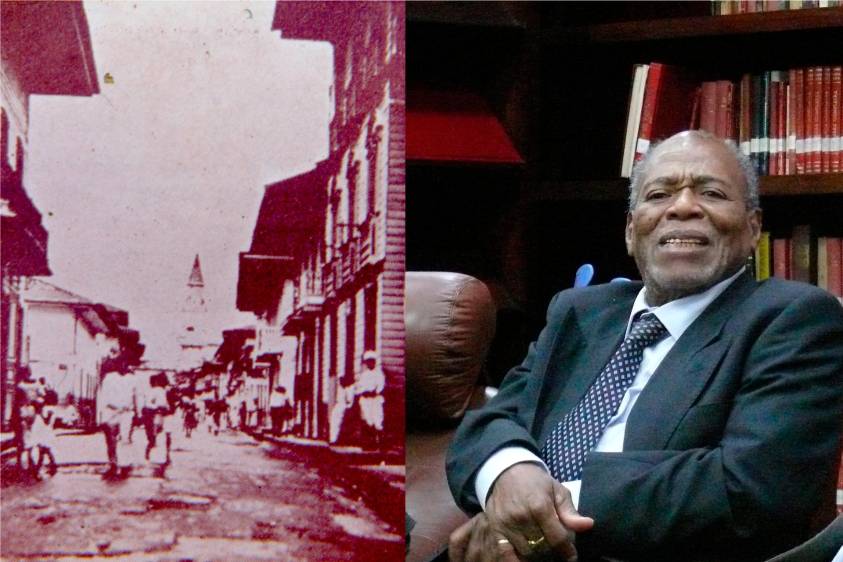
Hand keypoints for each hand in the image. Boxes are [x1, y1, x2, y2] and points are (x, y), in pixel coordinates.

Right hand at [452, 462, 593, 560]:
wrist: (506, 471)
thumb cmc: (535, 481)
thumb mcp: (557, 491)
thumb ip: (570, 511)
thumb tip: (588, 525)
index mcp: (539, 506)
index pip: (558, 538)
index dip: (567, 551)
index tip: (572, 557)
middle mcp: (522, 517)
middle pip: (543, 548)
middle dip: (553, 551)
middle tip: (556, 549)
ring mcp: (506, 525)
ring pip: (527, 553)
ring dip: (537, 555)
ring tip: (542, 549)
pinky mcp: (495, 529)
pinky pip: (504, 554)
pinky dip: (515, 561)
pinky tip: (524, 560)